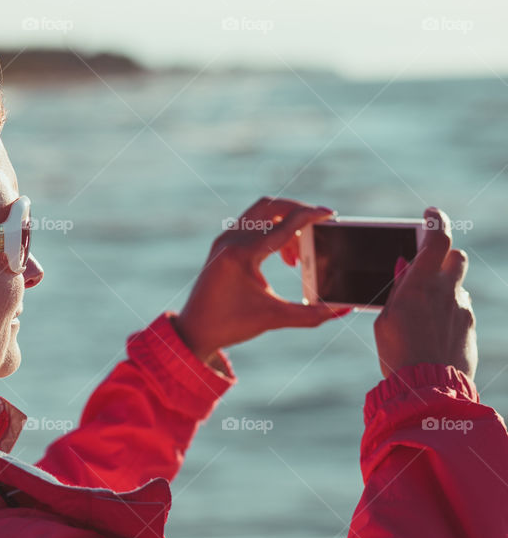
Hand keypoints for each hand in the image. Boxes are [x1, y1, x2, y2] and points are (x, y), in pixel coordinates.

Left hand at [174, 197, 349, 365]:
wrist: (194, 330)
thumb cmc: (231, 324)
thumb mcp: (274, 319)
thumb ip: (313, 315)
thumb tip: (343, 309)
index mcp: (242, 254)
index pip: (284, 225)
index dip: (311, 216)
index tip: (331, 214)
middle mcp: (230, 240)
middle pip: (271, 206)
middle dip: (298, 210)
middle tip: (318, 226)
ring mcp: (224, 240)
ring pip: (260, 212)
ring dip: (284, 221)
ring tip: (298, 254)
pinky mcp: (222, 245)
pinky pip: (251, 223)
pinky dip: (270, 229)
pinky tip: (283, 253)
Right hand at [374, 207, 476, 380]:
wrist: (428, 390)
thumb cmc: (398, 354)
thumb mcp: (385, 319)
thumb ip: (398, 289)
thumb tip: (405, 266)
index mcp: (420, 286)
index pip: (438, 239)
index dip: (436, 221)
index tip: (430, 213)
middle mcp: (447, 293)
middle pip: (456, 257)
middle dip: (443, 256)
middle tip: (425, 265)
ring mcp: (462, 310)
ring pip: (458, 285)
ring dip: (444, 287)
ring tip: (423, 308)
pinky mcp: (469, 327)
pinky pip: (461, 309)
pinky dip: (448, 311)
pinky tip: (432, 330)